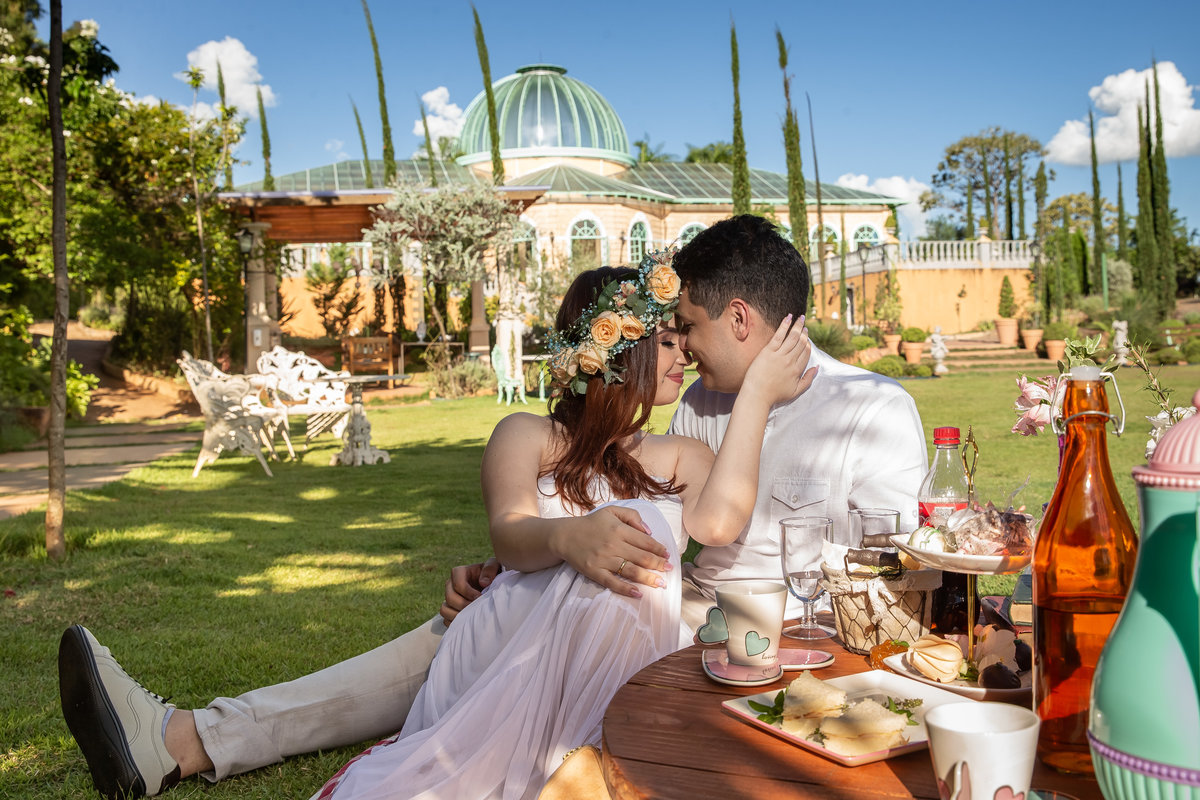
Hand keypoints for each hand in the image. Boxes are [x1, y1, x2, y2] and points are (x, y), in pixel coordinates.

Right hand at [440, 558, 501, 624]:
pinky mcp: (450, 609)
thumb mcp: (494, 566)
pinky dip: (455, 623)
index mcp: (459, 573)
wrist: (493, 587)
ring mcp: (449, 598)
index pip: (457, 583)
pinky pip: (446, 619)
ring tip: (472, 616)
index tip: (480, 597)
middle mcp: (450, 585)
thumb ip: (490, 569)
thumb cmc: (493, 575)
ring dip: (458, 615)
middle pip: (450, 597)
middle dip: (464, 605)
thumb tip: (483, 582)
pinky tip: (468, 621)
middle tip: (477, 609)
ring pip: (444, 609)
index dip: (468, 592)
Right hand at [554, 506, 671, 597]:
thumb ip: (632, 516)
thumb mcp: (611, 511)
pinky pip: (612, 583)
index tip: (668, 555)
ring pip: (631, 571)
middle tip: (670, 570)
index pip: (645, 541)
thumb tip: (649, 531)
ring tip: (661, 584)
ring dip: (648, 578)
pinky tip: (638, 593)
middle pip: (642, 557)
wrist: (565, 536)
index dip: (659, 549)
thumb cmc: (591, 523)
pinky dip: (626, 589)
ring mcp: (604, 560)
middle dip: (659, 565)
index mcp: (619, 529)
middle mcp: (613, 544)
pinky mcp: (595, 572)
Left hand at [742, 314, 817, 407]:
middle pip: (800, 343)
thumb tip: (817, 367)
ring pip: (792, 337)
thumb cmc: (774, 395)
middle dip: (804, 332)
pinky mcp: (768, 351)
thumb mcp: (796, 391)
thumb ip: (808, 379)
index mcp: (797, 370)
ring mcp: (779, 355)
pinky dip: (784, 326)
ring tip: (800, 318)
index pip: (806, 352)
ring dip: (797, 326)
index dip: (807, 343)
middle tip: (804, 324)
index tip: (807, 337)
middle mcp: (790, 361)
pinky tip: (788, 318)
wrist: (757, 395)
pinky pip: (778, 336)